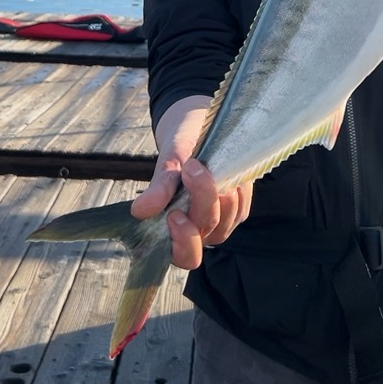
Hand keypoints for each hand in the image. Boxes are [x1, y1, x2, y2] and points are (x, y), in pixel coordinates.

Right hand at [130, 96, 252, 268]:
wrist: (197, 126)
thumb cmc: (179, 147)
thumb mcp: (168, 161)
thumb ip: (159, 186)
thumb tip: (140, 211)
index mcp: (173, 229)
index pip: (184, 256)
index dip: (183, 242)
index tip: (174, 214)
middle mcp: (199, 231)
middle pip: (206, 232)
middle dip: (202, 202)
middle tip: (192, 170)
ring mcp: (221, 221)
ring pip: (227, 219)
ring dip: (219, 191)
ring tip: (204, 163)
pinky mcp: (239, 208)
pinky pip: (242, 206)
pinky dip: (235, 187)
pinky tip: (224, 169)